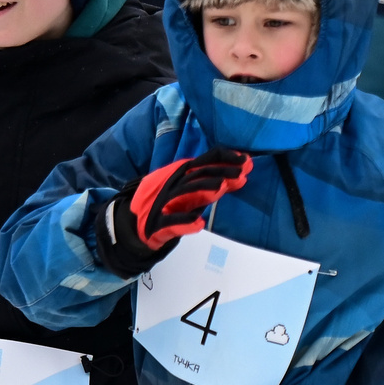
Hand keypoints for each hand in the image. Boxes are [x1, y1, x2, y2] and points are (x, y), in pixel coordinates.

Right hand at [95, 153, 252, 275]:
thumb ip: (215, 186)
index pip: (204, 161)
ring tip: (221, 188)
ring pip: (184, 193)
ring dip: (203, 189)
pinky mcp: (158, 223)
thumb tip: (242, 177)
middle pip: (198, 174)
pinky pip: (171, 222)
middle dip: (220, 172)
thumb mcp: (193, 194)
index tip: (246, 160)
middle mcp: (172, 184)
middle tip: (242, 173)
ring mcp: (164, 202)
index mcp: (181, 174)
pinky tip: (199, 223)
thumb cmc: (170, 206)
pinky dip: (184, 222)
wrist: (137, 225)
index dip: (225, 158)